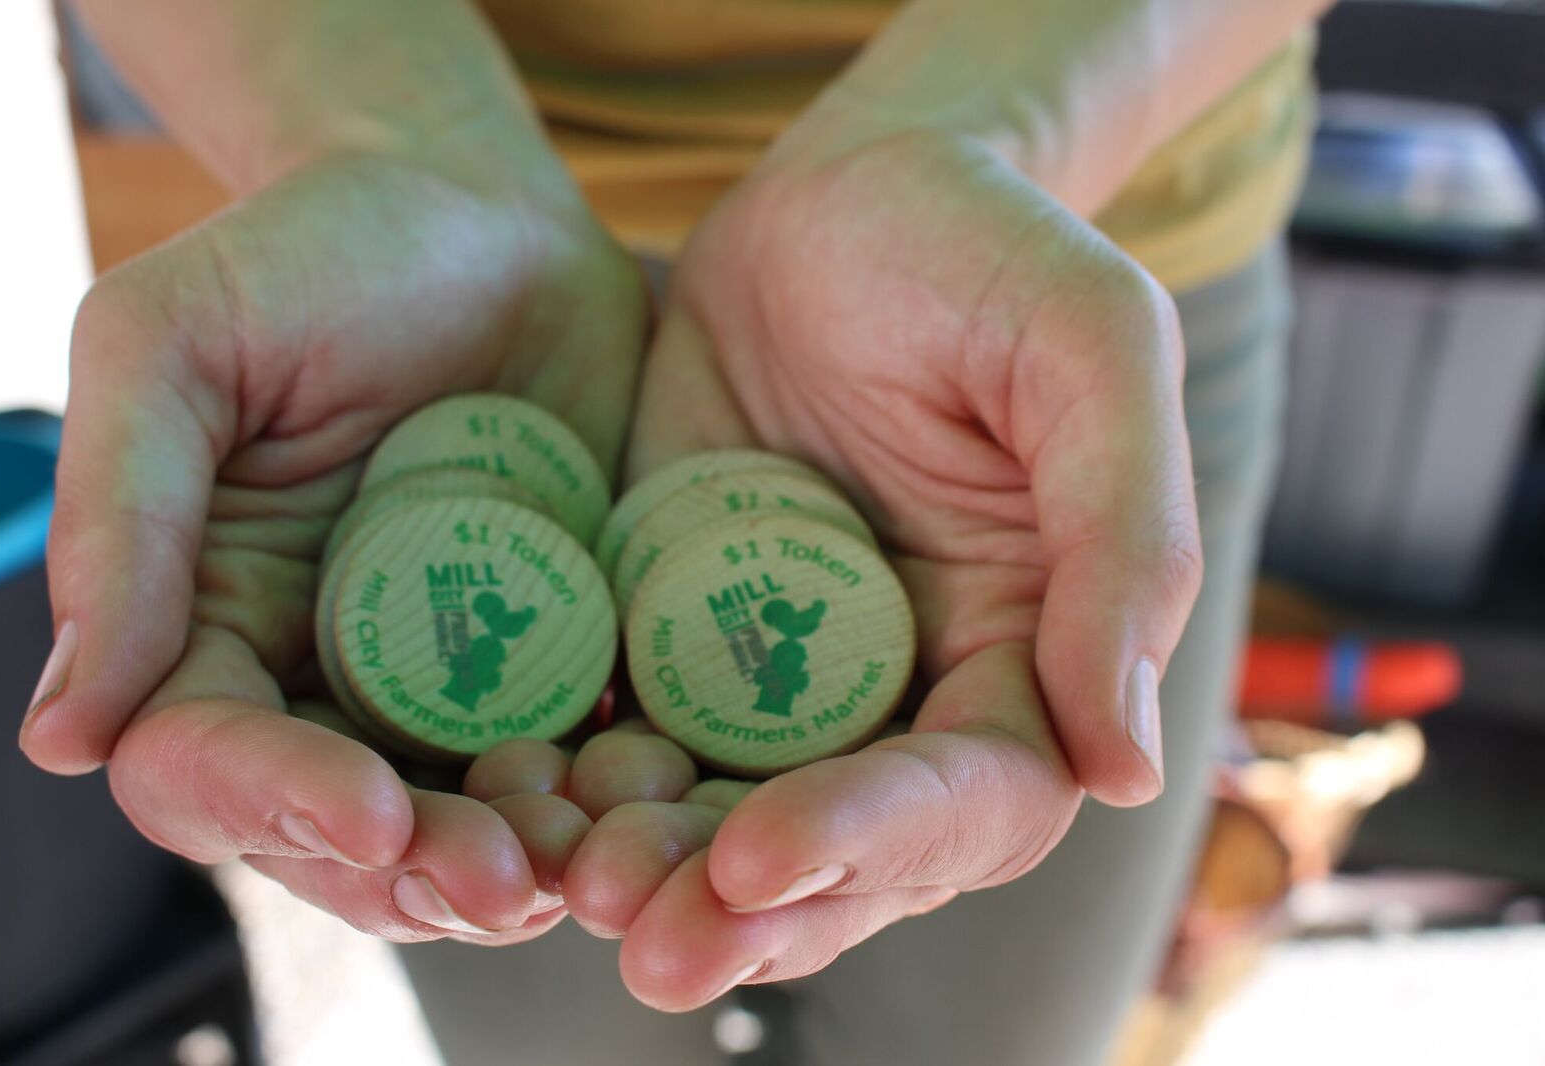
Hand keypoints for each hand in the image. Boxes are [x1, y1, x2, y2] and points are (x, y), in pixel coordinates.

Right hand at [20, 147, 645, 942]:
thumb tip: (61, 734)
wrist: (482, 210)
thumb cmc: (312, 254)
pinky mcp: (567, 651)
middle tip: (500, 883)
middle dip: (419, 872)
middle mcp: (328, 675)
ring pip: (471, 819)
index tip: (366, 813)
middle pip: (347, 835)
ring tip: (590, 855)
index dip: (274, 803)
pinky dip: (617, 790)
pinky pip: (587, 750)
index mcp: (212, 623)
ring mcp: (456, 677)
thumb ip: (120, 525)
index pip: (206, 762)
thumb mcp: (173, 347)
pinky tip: (659, 790)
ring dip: (525, 860)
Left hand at [563, 126, 1202, 1007]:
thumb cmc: (984, 251)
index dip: (875, 841)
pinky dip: (579, 779)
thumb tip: (1124, 763)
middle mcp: (906, 690)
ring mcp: (785, 673)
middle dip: (748, 908)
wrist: (842, 191)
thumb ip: (1121, 544)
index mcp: (1024, 650)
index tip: (762, 856)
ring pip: (726, 818)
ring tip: (562, 878)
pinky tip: (514, 788)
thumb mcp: (1087, 350)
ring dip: (651, 869)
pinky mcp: (681, 634)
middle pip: (844, 853)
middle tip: (645, 940)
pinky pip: (635, 732)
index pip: (974, 796)